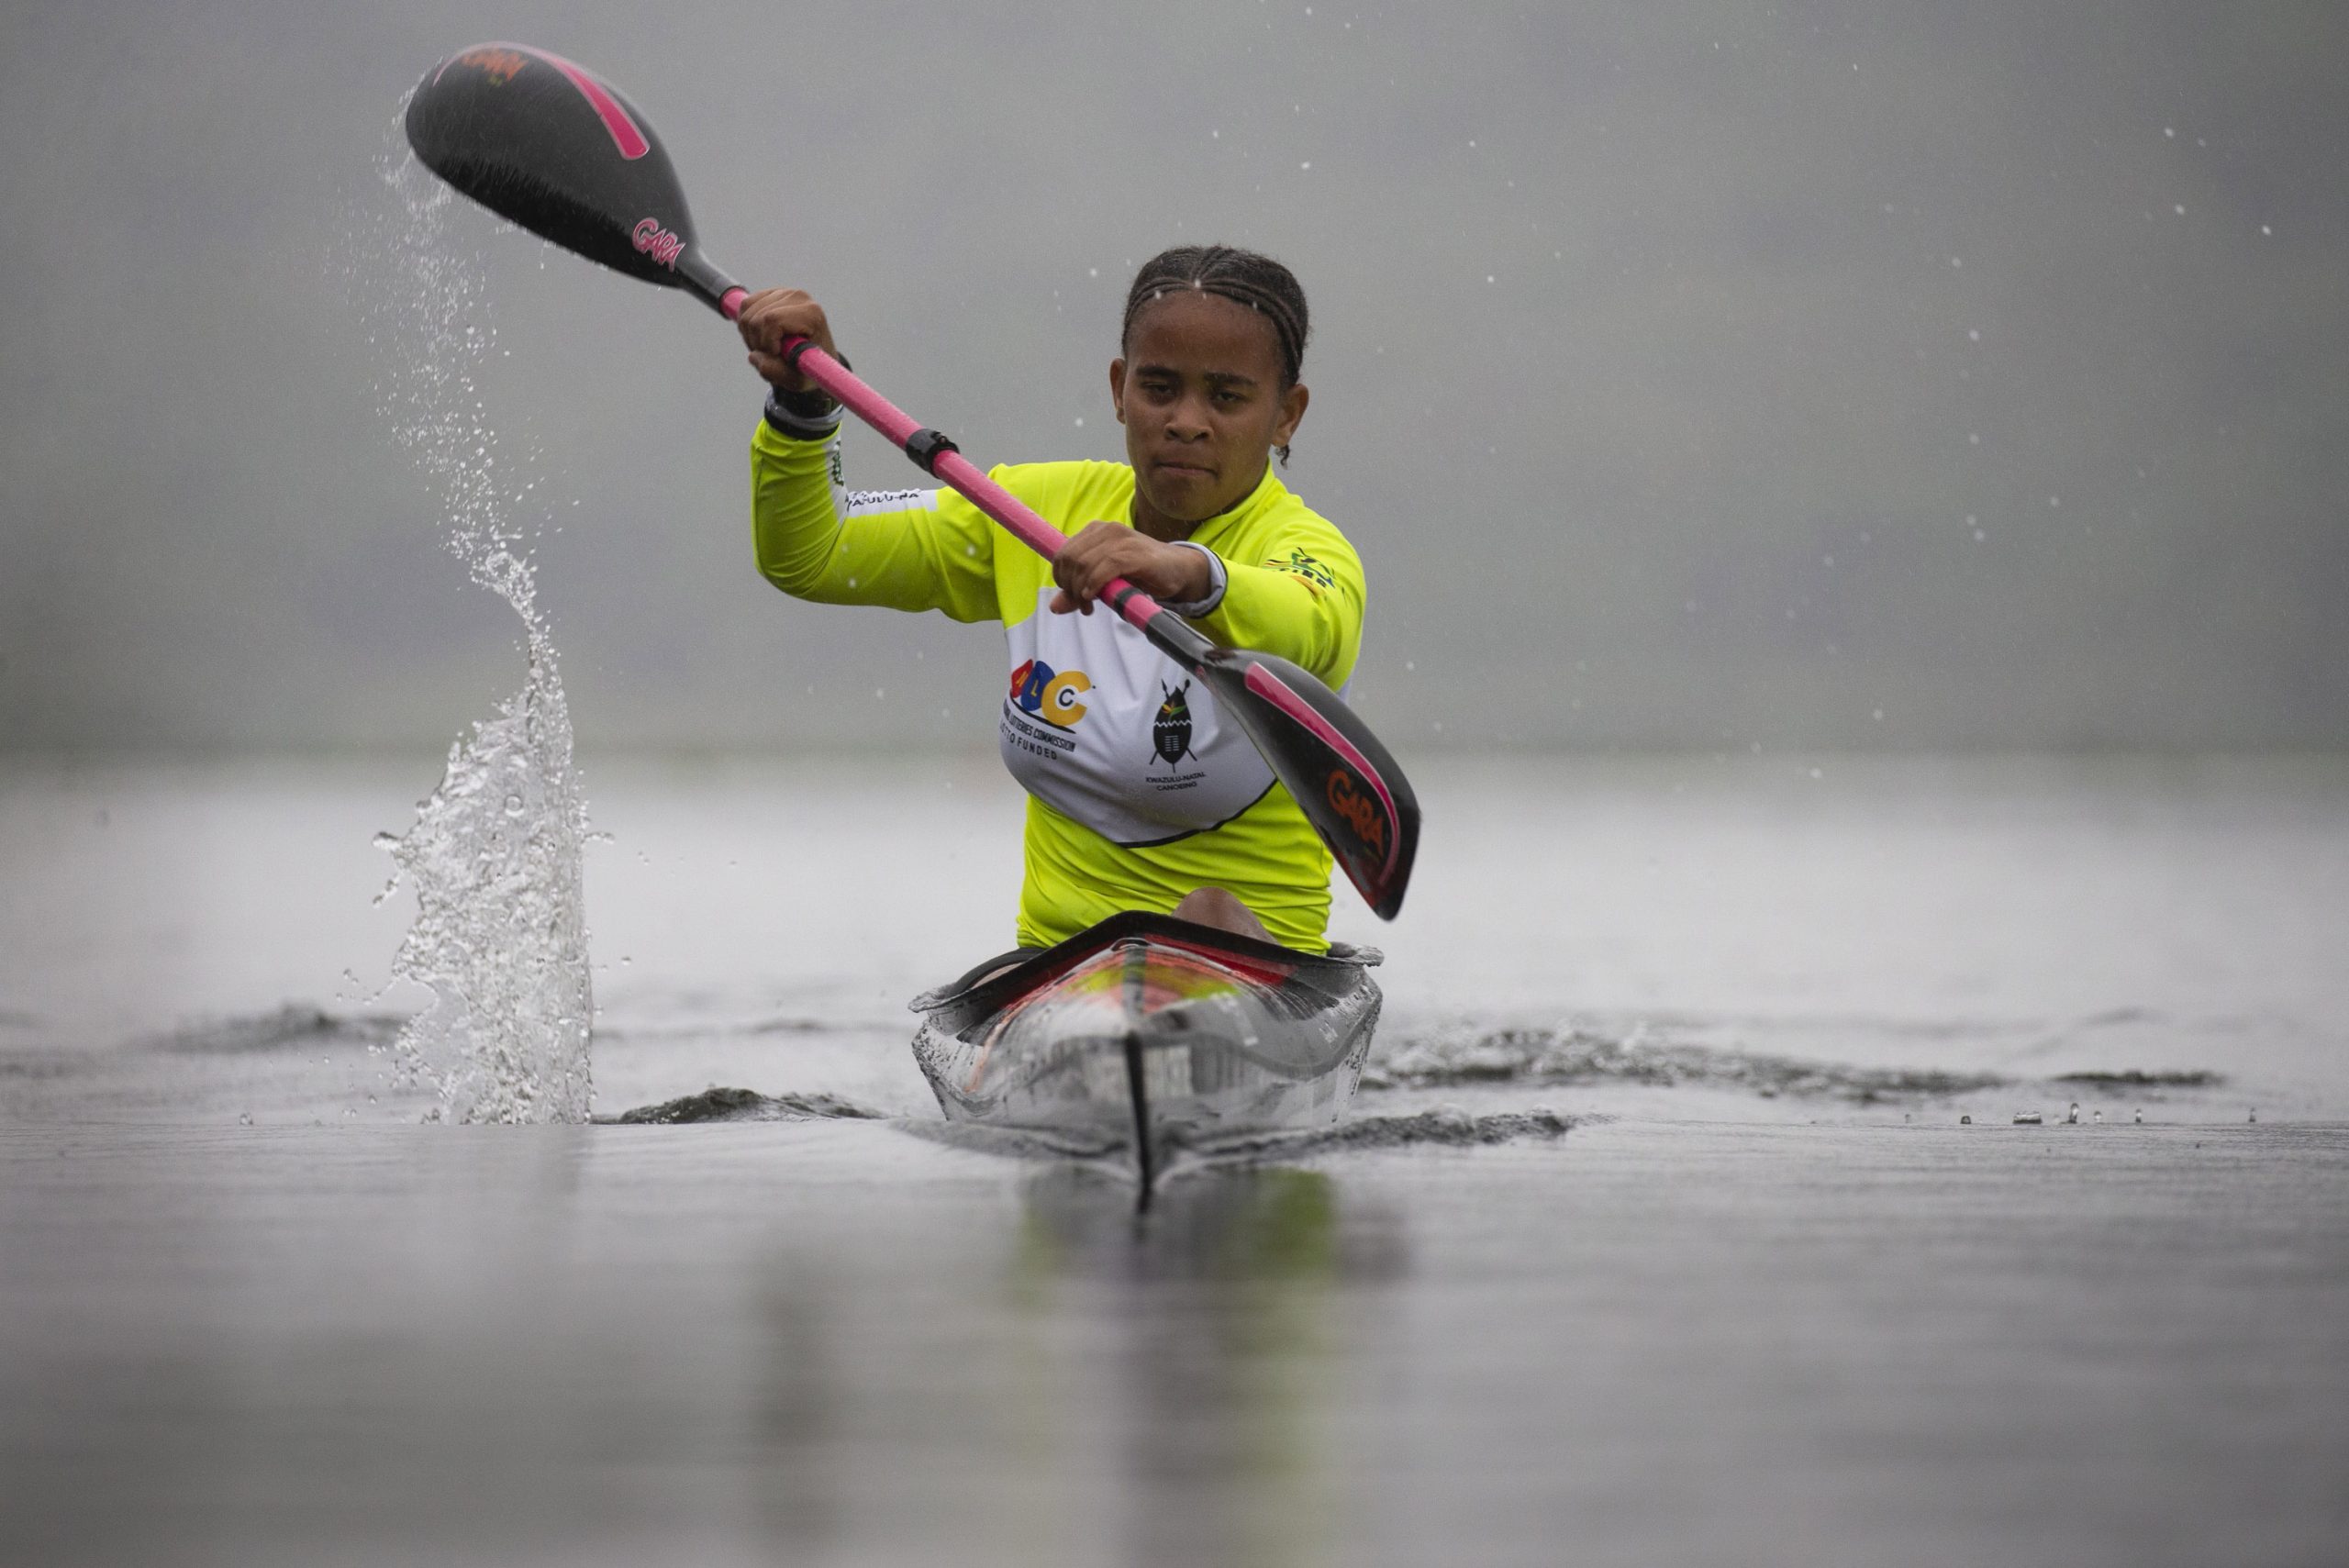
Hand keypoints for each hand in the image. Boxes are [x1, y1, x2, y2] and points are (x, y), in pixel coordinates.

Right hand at [735, 288, 838, 392]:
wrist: (815, 359)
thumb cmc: (809, 370)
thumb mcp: (795, 380)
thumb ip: (775, 372)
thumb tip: (754, 356)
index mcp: (811, 314)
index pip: (773, 320)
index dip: (767, 341)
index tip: (778, 354)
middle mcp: (799, 297)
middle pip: (757, 317)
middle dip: (757, 341)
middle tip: (769, 355)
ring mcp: (784, 292)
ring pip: (747, 311)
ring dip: (750, 335)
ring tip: (766, 347)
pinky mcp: (772, 292)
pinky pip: (745, 305)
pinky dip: (746, 325)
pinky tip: (760, 336)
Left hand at [1050, 522, 1211, 614]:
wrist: (1178, 569)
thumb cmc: (1141, 573)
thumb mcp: (1105, 583)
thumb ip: (1079, 591)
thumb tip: (1055, 607)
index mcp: (1096, 531)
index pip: (1062, 554)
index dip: (1060, 578)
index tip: (1071, 596)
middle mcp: (1107, 530)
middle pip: (1070, 560)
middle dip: (1070, 587)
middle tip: (1083, 605)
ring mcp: (1122, 539)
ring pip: (1084, 564)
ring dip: (1081, 591)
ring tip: (1090, 606)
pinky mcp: (1135, 553)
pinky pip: (1105, 567)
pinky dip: (1095, 584)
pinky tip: (1095, 596)